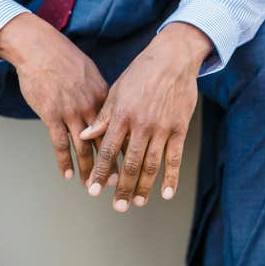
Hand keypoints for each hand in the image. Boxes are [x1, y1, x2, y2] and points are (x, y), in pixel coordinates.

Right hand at [0, 13, 112, 186]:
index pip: (118, 128)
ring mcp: (71, 112)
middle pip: (105, 142)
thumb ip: (100, 94)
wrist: (40, 49)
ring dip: (89, 170)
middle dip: (111, 166)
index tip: (132, 164)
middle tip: (117, 185)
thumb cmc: (64, 58)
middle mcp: (90, 107)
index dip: (126, 148)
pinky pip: (60, 144)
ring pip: (83, 148)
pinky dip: (65, 162)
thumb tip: (109, 107)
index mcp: (103, 97)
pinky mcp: (51, 115)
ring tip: (92, 186)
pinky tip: (68, 175)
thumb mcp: (90, 73)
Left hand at [80, 23, 211, 211]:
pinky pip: (175, 157)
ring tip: (137, 202)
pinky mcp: (180, 128)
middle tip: (117, 207)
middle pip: (130, 163)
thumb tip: (84, 136)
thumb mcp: (116, 91)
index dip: (100, 172)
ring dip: (144, 187)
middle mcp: (141, 124)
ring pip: (151, 164)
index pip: (108, 150)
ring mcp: (162, 128)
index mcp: (122, 115)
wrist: (172, 58)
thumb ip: (102, 116)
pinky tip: (166, 194)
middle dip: (122, 188)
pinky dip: (171, 177)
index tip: (93, 190)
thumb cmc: (140, 74)